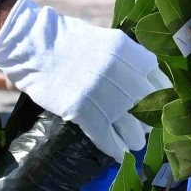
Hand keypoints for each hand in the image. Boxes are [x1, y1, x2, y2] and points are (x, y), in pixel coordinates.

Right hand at [0, 0, 166, 161]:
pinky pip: (108, 139)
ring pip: (132, 128)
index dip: (158, 96)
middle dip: (147, 119)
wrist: (32, 42)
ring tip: (134, 142)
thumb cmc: (64, 38)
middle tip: (143, 124)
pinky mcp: (83, 112)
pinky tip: (119, 153)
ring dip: (135, 138)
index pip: (158, 81)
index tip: (156, 103)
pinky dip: (116, 149)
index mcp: (127, 52)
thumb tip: (140, 81)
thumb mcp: (103, 39)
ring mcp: (103, 95)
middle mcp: (121, 74)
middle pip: (148, 108)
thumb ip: (124, 59)